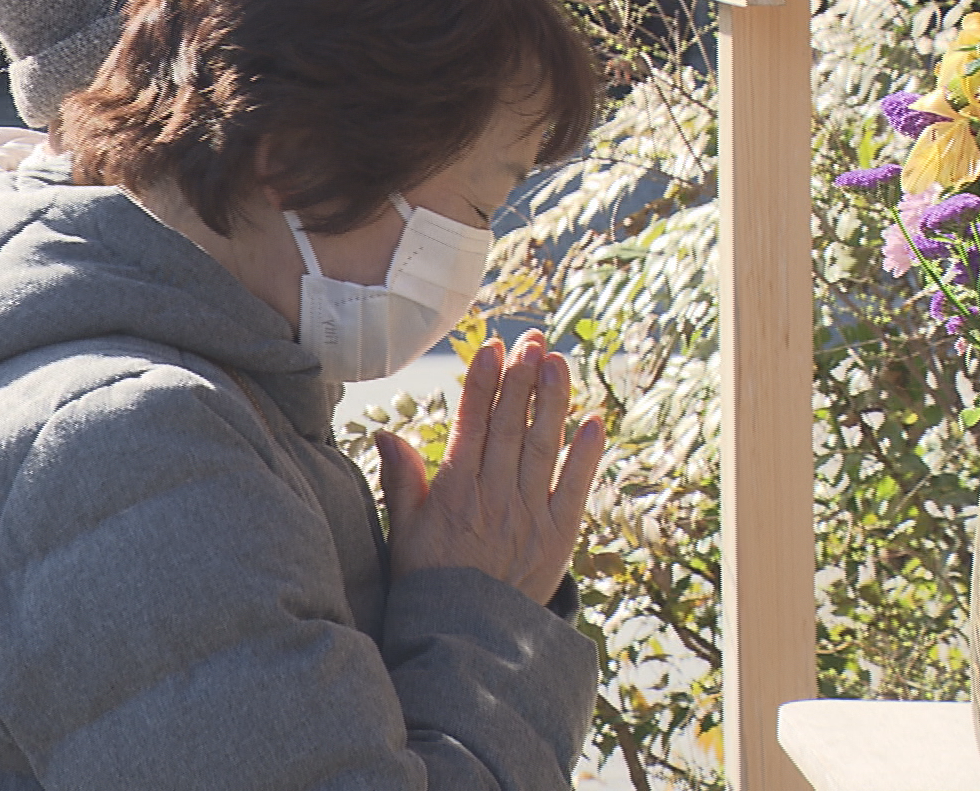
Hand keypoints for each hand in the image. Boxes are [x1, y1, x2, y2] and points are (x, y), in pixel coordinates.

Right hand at [377, 331, 605, 604]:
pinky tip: (594, 421)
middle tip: (531, 340)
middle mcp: (495, 498)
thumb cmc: (432, 582)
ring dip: (553, 401)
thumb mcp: (405, 532)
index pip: (471, 426)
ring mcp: (530, 515)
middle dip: (522, 378)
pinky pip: (576, 488)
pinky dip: (586, 454)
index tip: (491, 349)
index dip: (482, 384)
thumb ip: (401, 480)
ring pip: (543, 447)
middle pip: (511, 426)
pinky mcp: (560, 536)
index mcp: (456, 493)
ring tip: (558, 361)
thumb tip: (385, 433)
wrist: (469, 640)